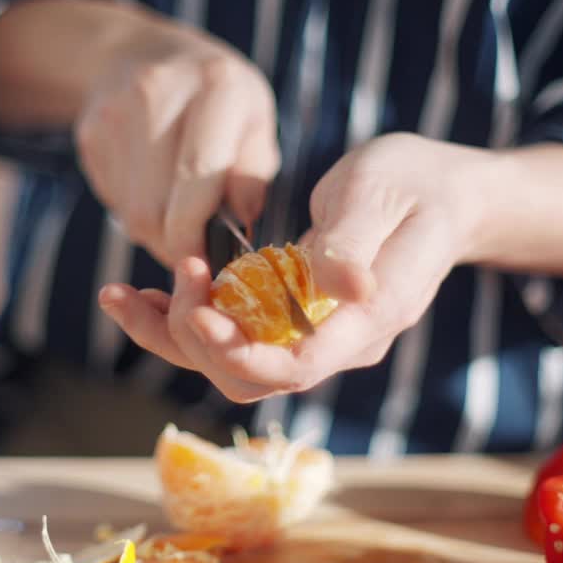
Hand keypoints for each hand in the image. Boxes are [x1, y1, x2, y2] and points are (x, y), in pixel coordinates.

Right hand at [73, 28, 279, 266]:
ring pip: (132, 212)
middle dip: (177, 243)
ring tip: (178, 213)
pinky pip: (113, 200)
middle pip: (157, 206)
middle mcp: (158, 92)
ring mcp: (114, 111)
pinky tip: (152, 188)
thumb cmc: (215, 96)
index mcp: (216, 86)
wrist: (143, 53)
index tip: (207, 262)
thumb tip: (239, 225)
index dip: (198, 232)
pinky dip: (135, 211)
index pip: (197, 175)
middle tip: (198, 248)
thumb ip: (253, 173)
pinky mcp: (89, 132)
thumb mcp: (254, 120)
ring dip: (157, 231)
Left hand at [98, 133, 490, 401]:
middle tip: (158, 281)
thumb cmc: (414, 184)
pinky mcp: (292, 323)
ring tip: (119, 295)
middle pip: (251, 377)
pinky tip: (142, 294)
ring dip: (171, 337)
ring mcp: (316, 338)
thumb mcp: (381, 193)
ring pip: (232, 365)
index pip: (297, 366)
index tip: (196, 313)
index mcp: (367, 319)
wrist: (442, 195)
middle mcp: (339, 344)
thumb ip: (353, 241)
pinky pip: (233, 337)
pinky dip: (183, 321)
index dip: (239, 352)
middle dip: (191, 343)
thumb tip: (344, 288)